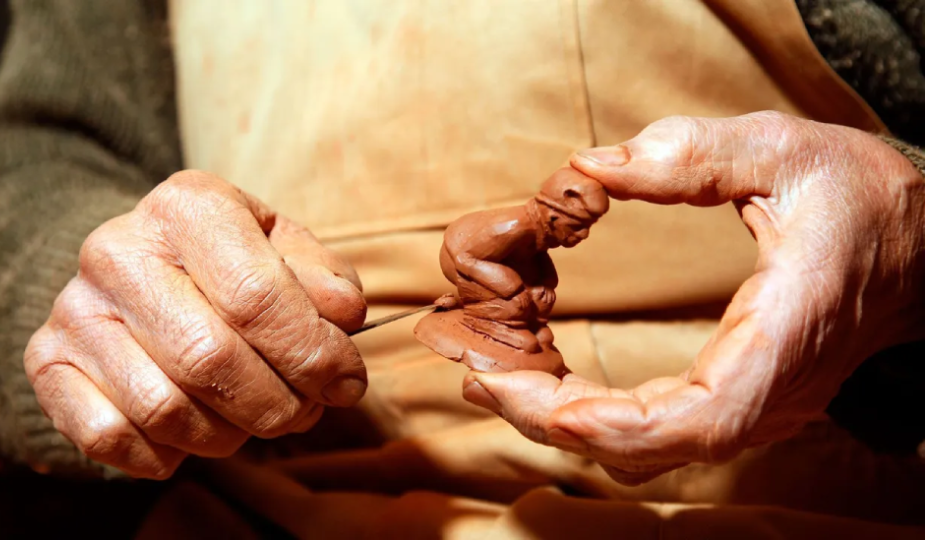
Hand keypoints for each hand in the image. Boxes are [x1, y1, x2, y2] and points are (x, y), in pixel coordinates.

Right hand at [25, 171, 367, 478]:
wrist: (137, 265)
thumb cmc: (230, 262)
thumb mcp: (285, 249)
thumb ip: (324, 279)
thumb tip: (344, 317)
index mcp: (189, 207)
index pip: (258, 297)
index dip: (314, 354)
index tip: (347, 383)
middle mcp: (119, 251)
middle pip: (211, 360)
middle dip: (279, 404)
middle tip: (306, 410)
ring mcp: (75, 308)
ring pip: (166, 409)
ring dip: (230, 435)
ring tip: (256, 418)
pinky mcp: (46, 361)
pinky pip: (109, 437)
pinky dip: (165, 454)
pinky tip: (194, 430)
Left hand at [461, 111, 924, 484]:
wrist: (924, 252)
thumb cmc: (867, 205)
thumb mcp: (789, 154)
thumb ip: (694, 156)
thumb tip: (591, 167)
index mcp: (784, 337)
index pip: (698, 416)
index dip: (612, 422)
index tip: (535, 401)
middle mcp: (766, 393)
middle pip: (650, 445)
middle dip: (554, 420)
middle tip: (478, 377)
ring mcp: (750, 406)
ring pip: (645, 448)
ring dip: (562, 421)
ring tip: (492, 377)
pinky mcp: (734, 400)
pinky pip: (653, 428)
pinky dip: (590, 412)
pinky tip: (544, 378)